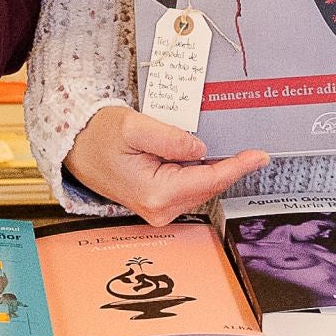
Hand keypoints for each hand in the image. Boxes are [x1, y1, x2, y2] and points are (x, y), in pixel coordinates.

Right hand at [64, 105, 268, 223]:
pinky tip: (204, 157)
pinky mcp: (157, 203)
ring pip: (200, 187)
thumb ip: (170, 138)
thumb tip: (200, 148)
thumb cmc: (98, 136)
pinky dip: (200, 172)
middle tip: (251, 149)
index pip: (210, 180)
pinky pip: (188, 186)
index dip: (238, 167)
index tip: (260, 157)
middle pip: (208, 186)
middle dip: (230, 167)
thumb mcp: (134, 126)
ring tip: (228, 149)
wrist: (75, 148)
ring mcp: (158, 209)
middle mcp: (160, 208)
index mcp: (157, 193)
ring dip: (214, 169)